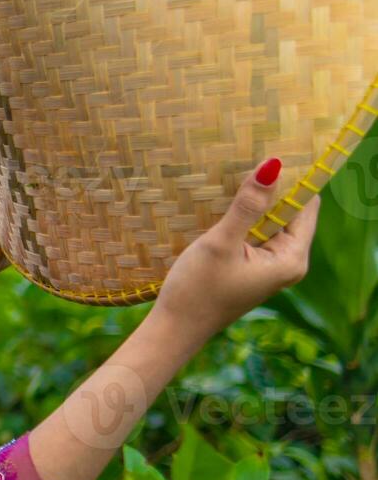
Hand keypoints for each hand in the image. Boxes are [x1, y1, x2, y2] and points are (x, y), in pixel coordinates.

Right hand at [153, 158, 319, 341]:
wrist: (173, 329)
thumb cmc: (197, 290)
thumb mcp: (221, 243)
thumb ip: (247, 206)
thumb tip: (273, 165)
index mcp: (291, 258)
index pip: (306, 206)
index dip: (294, 179)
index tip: (274, 150)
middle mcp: (287, 262)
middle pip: (288, 212)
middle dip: (271, 188)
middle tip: (248, 156)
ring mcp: (268, 266)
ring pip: (268, 222)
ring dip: (254, 202)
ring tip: (234, 173)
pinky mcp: (250, 268)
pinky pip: (254, 233)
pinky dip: (242, 218)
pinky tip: (224, 203)